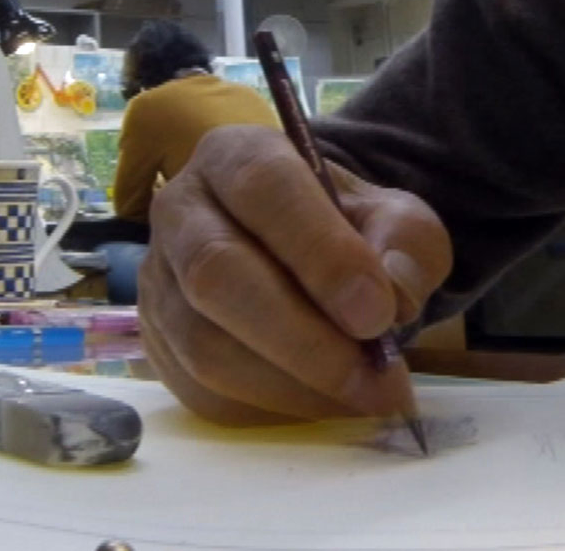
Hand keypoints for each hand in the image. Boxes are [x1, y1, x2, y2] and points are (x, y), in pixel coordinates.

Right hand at [138, 124, 453, 424]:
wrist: (305, 256)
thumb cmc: (349, 228)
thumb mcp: (396, 217)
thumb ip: (405, 244)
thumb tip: (391, 295)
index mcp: (237, 155)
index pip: (265, 188)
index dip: (320, 252)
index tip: (377, 314)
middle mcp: (181, 211)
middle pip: (217, 272)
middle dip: (302, 337)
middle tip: (374, 375)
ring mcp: (158, 283)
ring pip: (204, 344)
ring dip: (291, 384)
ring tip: (363, 397)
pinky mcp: (158, 346)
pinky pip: (200, 392)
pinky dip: (269, 410)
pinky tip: (325, 405)